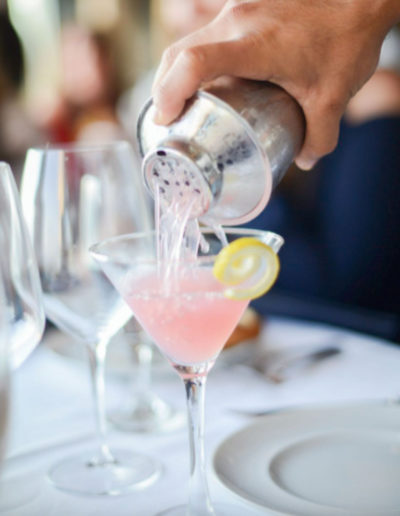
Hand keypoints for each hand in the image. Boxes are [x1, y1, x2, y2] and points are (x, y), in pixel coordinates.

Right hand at [152, 0, 398, 168]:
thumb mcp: (333, 96)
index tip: (165, 118)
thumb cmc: (347, 36)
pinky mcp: (244, 6)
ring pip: (189, 40)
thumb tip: (304, 159)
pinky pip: (208, 34)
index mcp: (254, 44)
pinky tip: (210, 79)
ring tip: (182, 103)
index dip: (169, 91)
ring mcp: (238, 8)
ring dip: (177, 72)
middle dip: (164, 88)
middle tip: (167, 120)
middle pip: (178, 52)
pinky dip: (197, 59)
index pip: (194, 61)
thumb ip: (319, 136)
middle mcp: (238, 20)